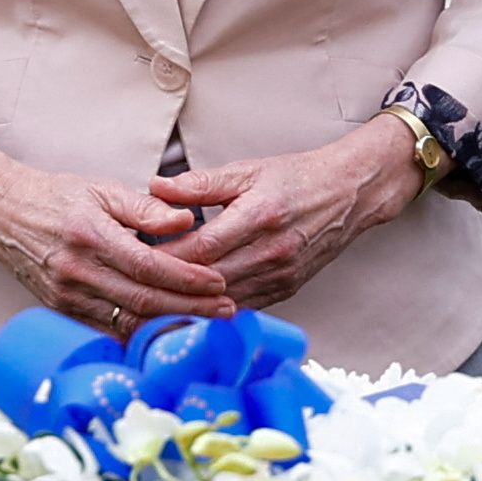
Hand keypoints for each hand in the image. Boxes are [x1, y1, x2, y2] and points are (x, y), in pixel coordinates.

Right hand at [0, 110, 230, 332]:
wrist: (1, 214)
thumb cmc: (57, 197)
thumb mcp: (102, 188)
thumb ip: (145, 207)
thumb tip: (186, 222)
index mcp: (90, 235)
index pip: (147, 266)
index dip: (186, 279)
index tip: (218, 283)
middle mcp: (76, 270)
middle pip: (142, 300)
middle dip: (190, 309)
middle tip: (227, 310)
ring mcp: (66, 295)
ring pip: (127, 321)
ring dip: (171, 326)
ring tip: (208, 325)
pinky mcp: (62, 310)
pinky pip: (108, 329)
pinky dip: (141, 333)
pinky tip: (169, 331)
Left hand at [142, 119, 426, 309]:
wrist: (350, 194)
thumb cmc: (297, 178)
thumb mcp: (248, 169)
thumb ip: (201, 183)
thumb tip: (156, 187)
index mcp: (259, 215)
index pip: (201, 248)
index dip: (165, 258)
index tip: (134, 258)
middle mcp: (272, 251)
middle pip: (208, 281)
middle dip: (168, 286)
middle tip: (131, 287)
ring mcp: (281, 275)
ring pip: (223, 301)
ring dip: (188, 304)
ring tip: (150, 303)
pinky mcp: (286, 290)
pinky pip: (243, 307)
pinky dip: (213, 311)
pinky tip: (188, 309)